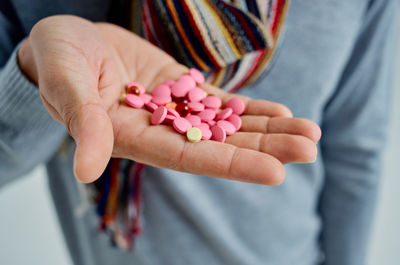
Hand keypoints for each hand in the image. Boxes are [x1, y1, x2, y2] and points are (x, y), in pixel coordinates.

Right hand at [18, 15, 320, 184]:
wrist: (69, 43)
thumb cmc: (58, 60)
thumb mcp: (65, 83)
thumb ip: (81, 121)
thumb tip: (86, 171)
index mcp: (133, 139)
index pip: (188, 159)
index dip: (231, 165)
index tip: (275, 173)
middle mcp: (161, 131)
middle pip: (219, 145)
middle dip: (265, 148)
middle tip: (310, 148)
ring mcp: (176, 110)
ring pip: (228, 126)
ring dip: (268, 130)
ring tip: (309, 134)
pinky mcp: (183, 89)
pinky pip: (221, 104)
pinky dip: (251, 110)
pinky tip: (282, 113)